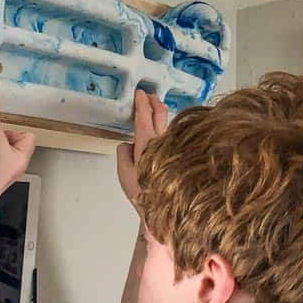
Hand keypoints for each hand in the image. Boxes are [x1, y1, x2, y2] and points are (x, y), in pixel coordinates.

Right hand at [116, 89, 168, 209]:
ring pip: (168, 124)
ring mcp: (173, 146)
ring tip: (155, 110)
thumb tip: (127, 144)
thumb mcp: (123, 172)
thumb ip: (123, 153)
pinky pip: (173, 135)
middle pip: (161, 112)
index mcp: (147, 142)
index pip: (144, 114)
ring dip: (161, 115)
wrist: (163, 208)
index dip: (141, 101)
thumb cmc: (143, 192)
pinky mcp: (180, 153)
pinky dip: (166, 130)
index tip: (139, 93)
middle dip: (154, 101)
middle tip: (149, 96)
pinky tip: (164, 133)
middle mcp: (162, 141)